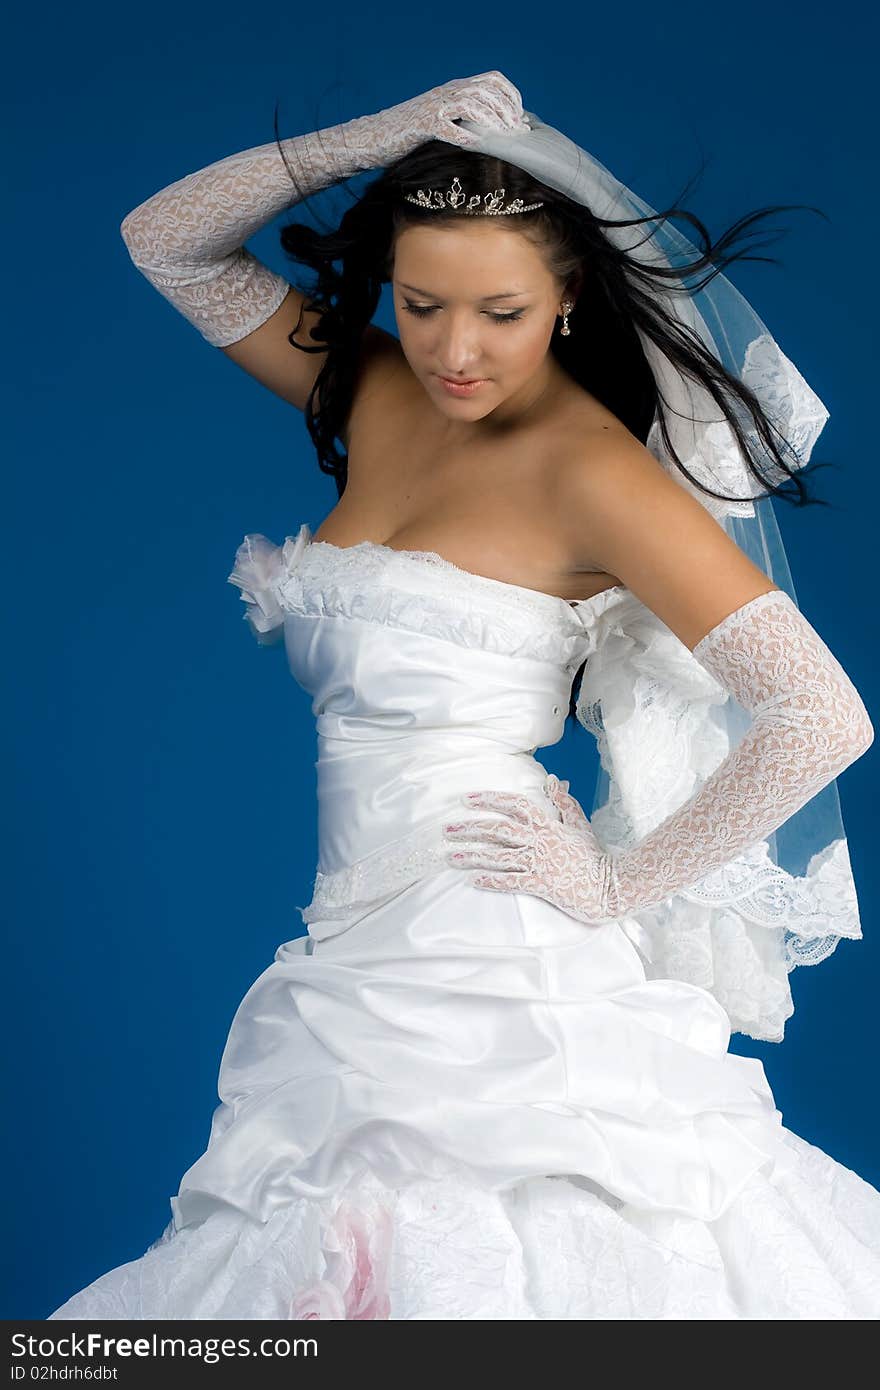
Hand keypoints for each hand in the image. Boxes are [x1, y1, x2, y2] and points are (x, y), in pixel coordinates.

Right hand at [364, 71, 528, 164]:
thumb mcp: (443, 120)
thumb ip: (466, 119)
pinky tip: (476, 146)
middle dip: (506, 110)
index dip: (511, 95)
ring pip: (471, 104)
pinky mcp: (422, 126)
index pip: (492, 79)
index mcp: (454, 88)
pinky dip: (465, 136)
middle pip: (486, 90)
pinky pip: (448, 128)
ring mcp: (434, 107)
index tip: (520, 117)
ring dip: (491, 121)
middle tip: (516, 131)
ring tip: (502, 138)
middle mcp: (447, 92)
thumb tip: (497, 132)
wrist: (375, 137)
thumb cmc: (411, 135)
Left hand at [442, 775, 615, 924]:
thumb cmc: (595, 856)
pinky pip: (511, 881)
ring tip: (450, 855)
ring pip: (499, 855)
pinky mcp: (541, 884)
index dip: (489, 799)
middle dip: (470, 828)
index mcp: (548, 825)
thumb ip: (564, 803)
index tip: (467, 799)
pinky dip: (492, 881)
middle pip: (498, 829)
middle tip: (447, 829)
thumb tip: (552, 780)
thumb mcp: (580, 825)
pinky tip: (474, 880)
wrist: (612, 886)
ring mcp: (539, 863)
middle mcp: (540, 841)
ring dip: (473, 854)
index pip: (514, 804)